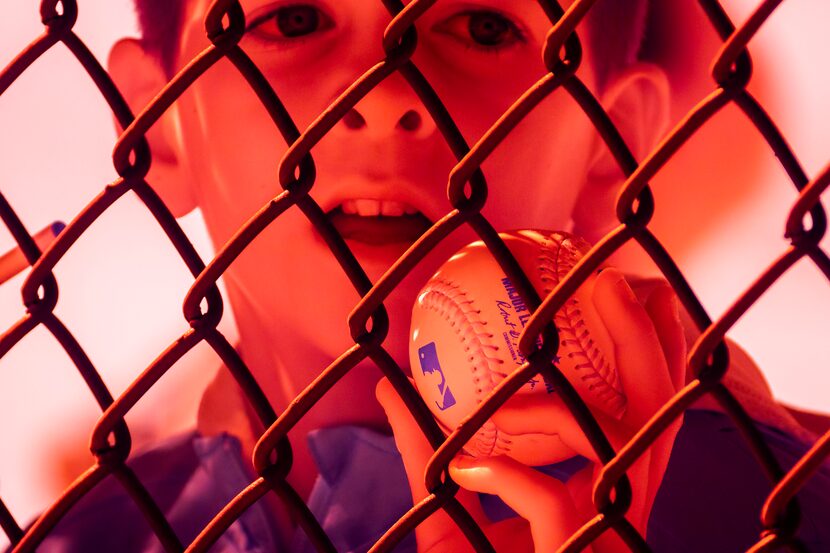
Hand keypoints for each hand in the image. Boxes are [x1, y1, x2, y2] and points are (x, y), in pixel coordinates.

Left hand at [377, 268, 686, 551]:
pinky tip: (465, 472)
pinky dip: (505, 474)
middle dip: (644, 339)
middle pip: (656, 407)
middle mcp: (618, 498)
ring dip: (562, 402)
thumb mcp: (449, 506)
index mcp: (601, 479)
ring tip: (516, 373)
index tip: (630, 287)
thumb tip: (389, 384)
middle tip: (609, 282)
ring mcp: (607, 528)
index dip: (648, 345)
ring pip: (618, 441)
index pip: (641, 401)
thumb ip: (425, 447)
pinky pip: (549, 497)